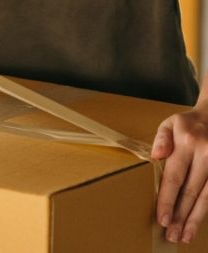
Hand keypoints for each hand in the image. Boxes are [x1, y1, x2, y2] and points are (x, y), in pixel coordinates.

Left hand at [152, 107, 207, 243]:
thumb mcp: (170, 123)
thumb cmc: (188, 124)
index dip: (168, 200)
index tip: (162, 219)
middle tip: (172, 235)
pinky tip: (197, 222)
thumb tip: (155, 156)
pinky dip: (205, 209)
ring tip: (185, 235)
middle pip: (192, 191)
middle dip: (181, 215)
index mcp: (188, 143)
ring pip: (207, 197)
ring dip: (196, 219)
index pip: (175, 177)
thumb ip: (161, 139)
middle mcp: (207, 155)